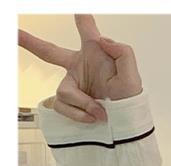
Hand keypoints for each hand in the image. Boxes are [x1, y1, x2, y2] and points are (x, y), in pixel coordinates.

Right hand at [18, 14, 142, 123]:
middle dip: (29, 42)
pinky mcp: (68, 103)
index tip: (77, 8)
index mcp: (94, 53)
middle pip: (49, 51)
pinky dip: (80, 114)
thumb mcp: (131, 74)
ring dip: (83, 103)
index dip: (81, 17)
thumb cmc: (130, 99)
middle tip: (14, 32)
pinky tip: (94, 117)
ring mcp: (72, 85)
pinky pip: (63, 105)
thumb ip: (122, 51)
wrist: (127, 124)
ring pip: (64, 91)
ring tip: (101, 111)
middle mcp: (79, 66)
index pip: (86, 28)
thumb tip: (103, 42)